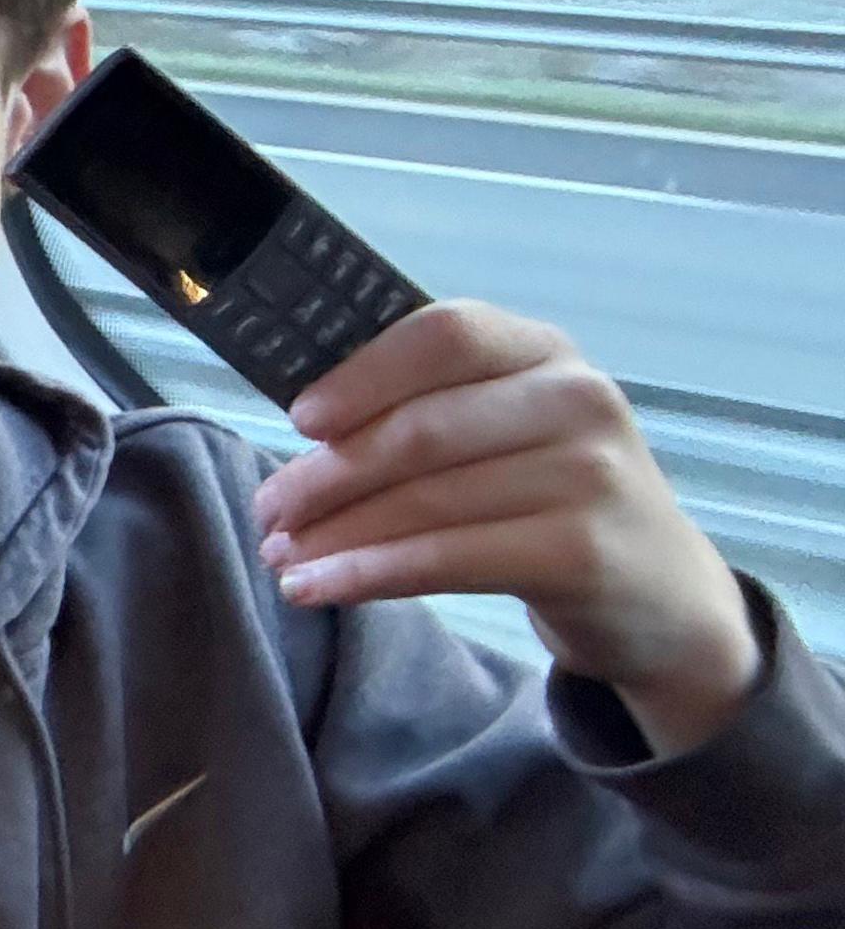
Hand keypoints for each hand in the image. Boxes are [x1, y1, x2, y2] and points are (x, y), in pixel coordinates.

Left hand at [258, 301, 758, 754]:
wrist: (660, 593)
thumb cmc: (551, 499)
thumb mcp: (506, 431)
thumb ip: (430, 408)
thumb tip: (305, 426)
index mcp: (544, 351)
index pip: (445, 335)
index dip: (364, 374)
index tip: (301, 419)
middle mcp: (578, 399)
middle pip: (422, 429)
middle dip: (325, 476)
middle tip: (268, 512)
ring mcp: (589, 475)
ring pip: (426, 501)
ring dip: (335, 534)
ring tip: (282, 558)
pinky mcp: (582, 551)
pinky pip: (448, 559)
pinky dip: (368, 575)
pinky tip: (317, 588)